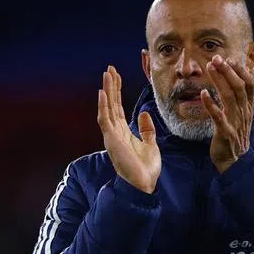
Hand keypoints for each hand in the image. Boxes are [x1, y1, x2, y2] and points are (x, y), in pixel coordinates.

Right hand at [97, 65, 160, 193]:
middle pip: (111, 104)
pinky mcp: (111, 140)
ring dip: (107, 91)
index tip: (117, 75)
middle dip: (111, 86)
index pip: (118, 107)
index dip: (117, 91)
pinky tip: (103, 92)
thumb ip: (146, 129)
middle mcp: (115, 132)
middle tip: (110, 68)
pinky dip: (103, 106)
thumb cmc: (146, 169)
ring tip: (107, 74)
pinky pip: (105, 120)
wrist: (145, 185)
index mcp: (123, 132)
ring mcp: (112, 136)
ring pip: (107, 108)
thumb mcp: (150, 144)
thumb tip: (144, 113)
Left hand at [202, 55, 253, 171]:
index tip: (230, 58)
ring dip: (219, 81)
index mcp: (248, 109)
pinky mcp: (225, 133)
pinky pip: (218, 117)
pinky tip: (203, 94)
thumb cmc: (234, 137)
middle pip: (239, 87)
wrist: (235, 163)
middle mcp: (244, 114)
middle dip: (228, 71)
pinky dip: (211, 105)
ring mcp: (235, 123)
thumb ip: (239, 100)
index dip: (241, 70)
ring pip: (230, 98)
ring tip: (210, 68)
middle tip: (217, 58)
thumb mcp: (241, 117)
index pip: (250, 85)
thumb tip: (233, 80)